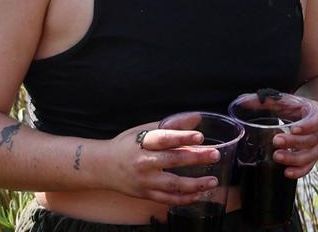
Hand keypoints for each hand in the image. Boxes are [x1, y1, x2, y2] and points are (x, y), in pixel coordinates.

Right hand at [103, 122, 221, 205]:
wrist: (102, 166)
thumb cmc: (127, 145)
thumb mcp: (145, 130)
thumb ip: (171, 125)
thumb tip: (196, 118)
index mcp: (143, 142)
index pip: (165, 138)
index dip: (183, 137)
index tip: (200, 136)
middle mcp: (144, 162)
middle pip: (172, 160)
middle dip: (195, 158)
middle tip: (215, 155)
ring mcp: (144, 181)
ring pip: (172, 185)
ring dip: (194, 184)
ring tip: (212, 180)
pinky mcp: (145, 194)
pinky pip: (166, 199)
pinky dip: (183, 199)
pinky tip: (198, 195)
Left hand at [271, 96, 317, 178]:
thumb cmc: (301, 110)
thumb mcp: (289, 102)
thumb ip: (268, 101)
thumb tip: (242, 101)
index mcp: (317, 115)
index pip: (316, 121)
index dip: (307, 126)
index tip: (293, 128)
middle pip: (310, 140)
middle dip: (293, 142)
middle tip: (276, 141)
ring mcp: (317, 147)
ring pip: (309, 156)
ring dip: (294, 158)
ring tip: (277, 156)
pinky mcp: (313, 157)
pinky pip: (309, 167)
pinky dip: (299, 171)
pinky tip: (287, 172)